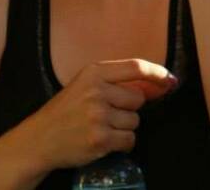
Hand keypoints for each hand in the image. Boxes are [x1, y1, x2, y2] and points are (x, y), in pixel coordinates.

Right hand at [25, 59, 176, 170]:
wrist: (40, 139)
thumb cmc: (64, 111)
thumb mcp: (83, 85)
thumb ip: (113, 82)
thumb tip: (154, 86)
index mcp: (93, 72)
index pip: (135, 67)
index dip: (156, 73)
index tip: (169, 79)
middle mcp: (97, 91)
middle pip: (138, 99)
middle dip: (130, 109)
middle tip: (109, 114)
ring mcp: (98, 115)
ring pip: (134, 121)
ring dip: (124, 128)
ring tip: (102, 128)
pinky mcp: (100, 138)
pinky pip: (129, 140)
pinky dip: (121, 143)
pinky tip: (104, 140)